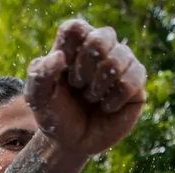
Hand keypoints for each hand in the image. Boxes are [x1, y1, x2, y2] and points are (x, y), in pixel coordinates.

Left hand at [24, 22, 147, 157]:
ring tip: (91, 98)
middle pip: (101, 37)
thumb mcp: (38, 98)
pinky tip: (107, 106)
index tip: (63, 71)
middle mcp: (100, 49)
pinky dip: (115, 98)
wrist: (72, 143)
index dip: (70, 50)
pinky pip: (133, 79)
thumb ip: (40, 74)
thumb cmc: (55, 115)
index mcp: (74, 46)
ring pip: (120, 56)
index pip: (76, 28)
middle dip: (86, 67)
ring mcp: (121, 64)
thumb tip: (59, 56)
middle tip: (78, 86)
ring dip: (99, 85)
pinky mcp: (136, 83)